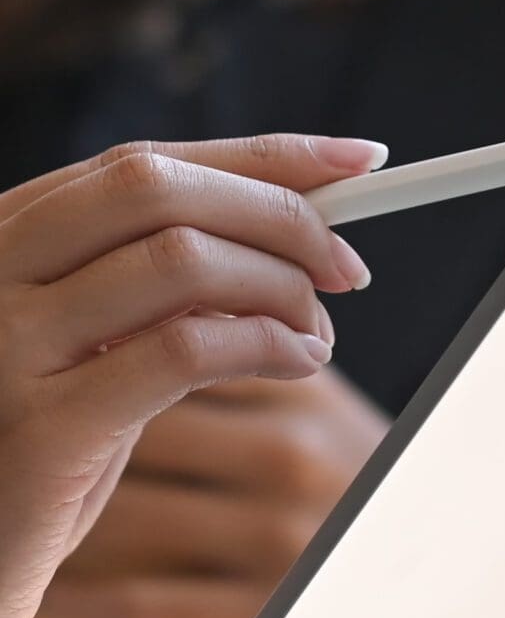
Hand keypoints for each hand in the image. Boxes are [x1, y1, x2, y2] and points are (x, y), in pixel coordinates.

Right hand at [0, 133, 378, 617]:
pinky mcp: (42, 427)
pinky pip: (178, 352)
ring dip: (277, 287)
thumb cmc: (32, 461)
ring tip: (316, 333)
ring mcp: (5, 345)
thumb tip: (285, 235)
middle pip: (157, 190)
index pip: (141, 165)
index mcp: (3, 240)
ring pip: (177, 259)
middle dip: (276, 214)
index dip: (259, 156)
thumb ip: (150, 293)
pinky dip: (260, 343)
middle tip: (345, 267)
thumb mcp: (84, 353)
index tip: (357, 160)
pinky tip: (295, 361)